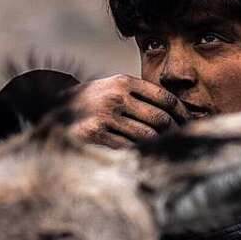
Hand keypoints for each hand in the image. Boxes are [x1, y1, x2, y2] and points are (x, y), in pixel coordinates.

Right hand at [67, 75, 187, 148]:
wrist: (52, 110)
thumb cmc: (91, 103)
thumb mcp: (112, 88)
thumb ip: (139, 96)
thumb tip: (175, 114)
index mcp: (123, 82)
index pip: (165, 98)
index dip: (182, 113)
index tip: (188, 124)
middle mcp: (116, 97)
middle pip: (161, 119)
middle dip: (174, 133)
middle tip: (181, 142)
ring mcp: (106, 116)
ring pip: (147, 137)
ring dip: (158, 147)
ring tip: (165, 152)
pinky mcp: (96, 135)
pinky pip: (128, 148)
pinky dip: (139, 154)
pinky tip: (142, 157)